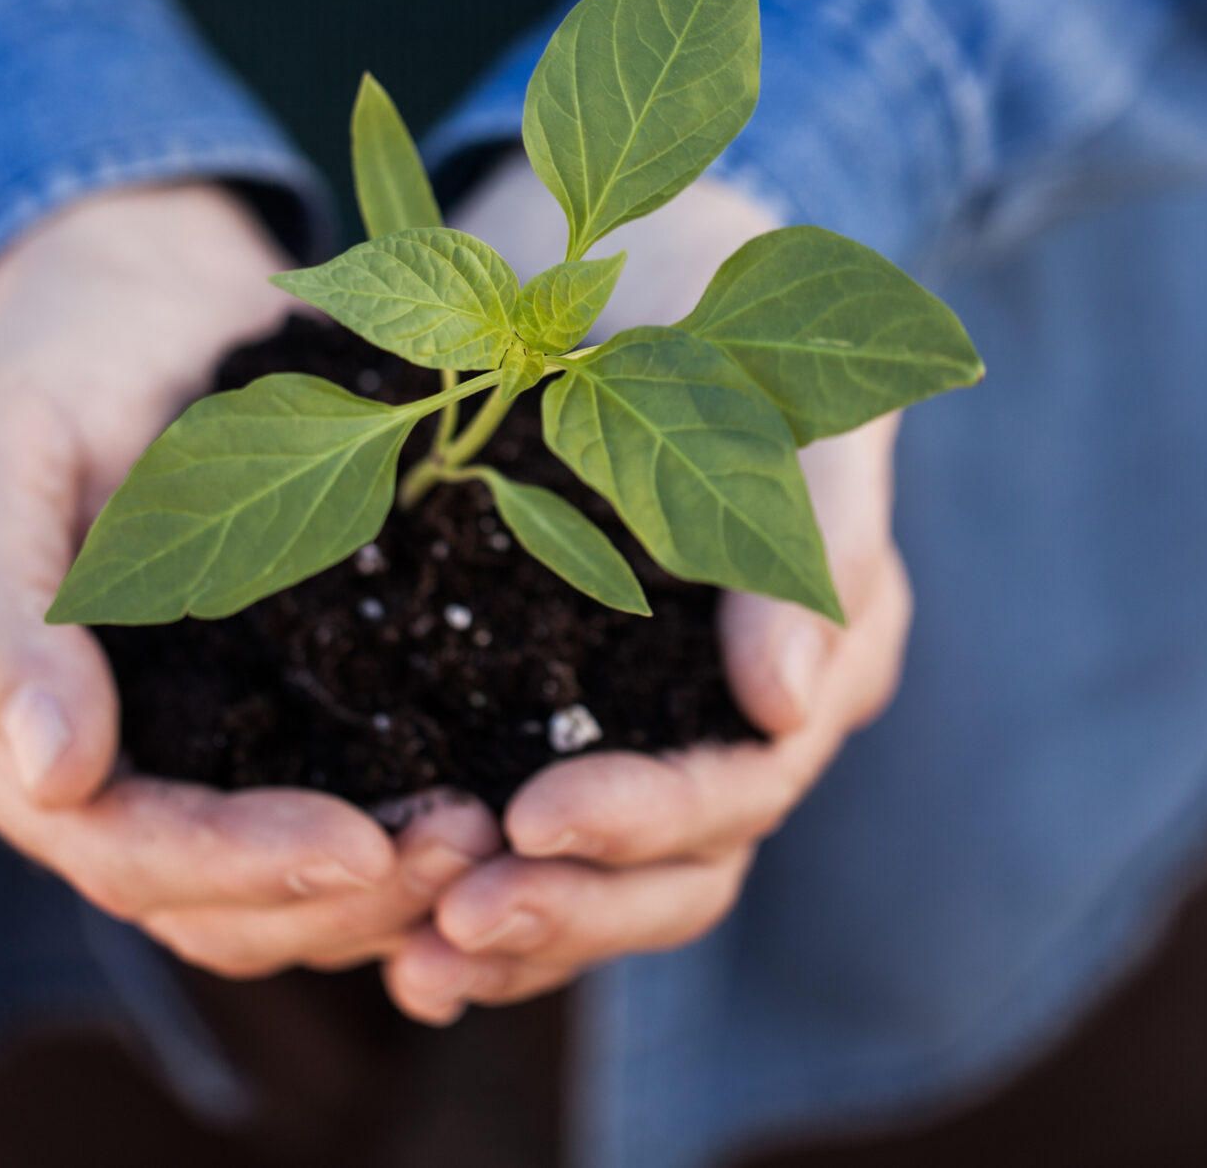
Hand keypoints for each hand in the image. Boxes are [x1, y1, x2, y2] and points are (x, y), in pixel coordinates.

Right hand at [0, 182, 500, 977]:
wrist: (135, 308)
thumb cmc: (48, 367)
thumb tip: (53, 777)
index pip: (116, 849)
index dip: (236, 863)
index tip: (360, 843)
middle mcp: (69, 787)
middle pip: (205, 905)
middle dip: (334, 892)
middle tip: (468, 845)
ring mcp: (165, 772)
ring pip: (269, 903)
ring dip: (381, 892)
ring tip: (491, 837)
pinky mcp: (252, 741)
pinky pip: (320, 838)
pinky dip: (397, 847)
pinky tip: (484, 817)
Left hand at [380, 160, 913, 1022]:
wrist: (626, 241)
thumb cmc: (719, 287)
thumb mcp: (776, 381)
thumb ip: (799, 534)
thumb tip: (787, 706)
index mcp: (815, 649)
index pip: (743, 784)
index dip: (646, 820)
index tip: (532, 818)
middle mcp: (735, 713)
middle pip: (679, 873)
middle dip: (573, 910)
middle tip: (452, 925)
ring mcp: (645, 721)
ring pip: (606, 883)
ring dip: (516, 933)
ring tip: (413, 966)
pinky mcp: (550, 708)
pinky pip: (527, 839)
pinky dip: (471, 891)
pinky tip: (391, 938)